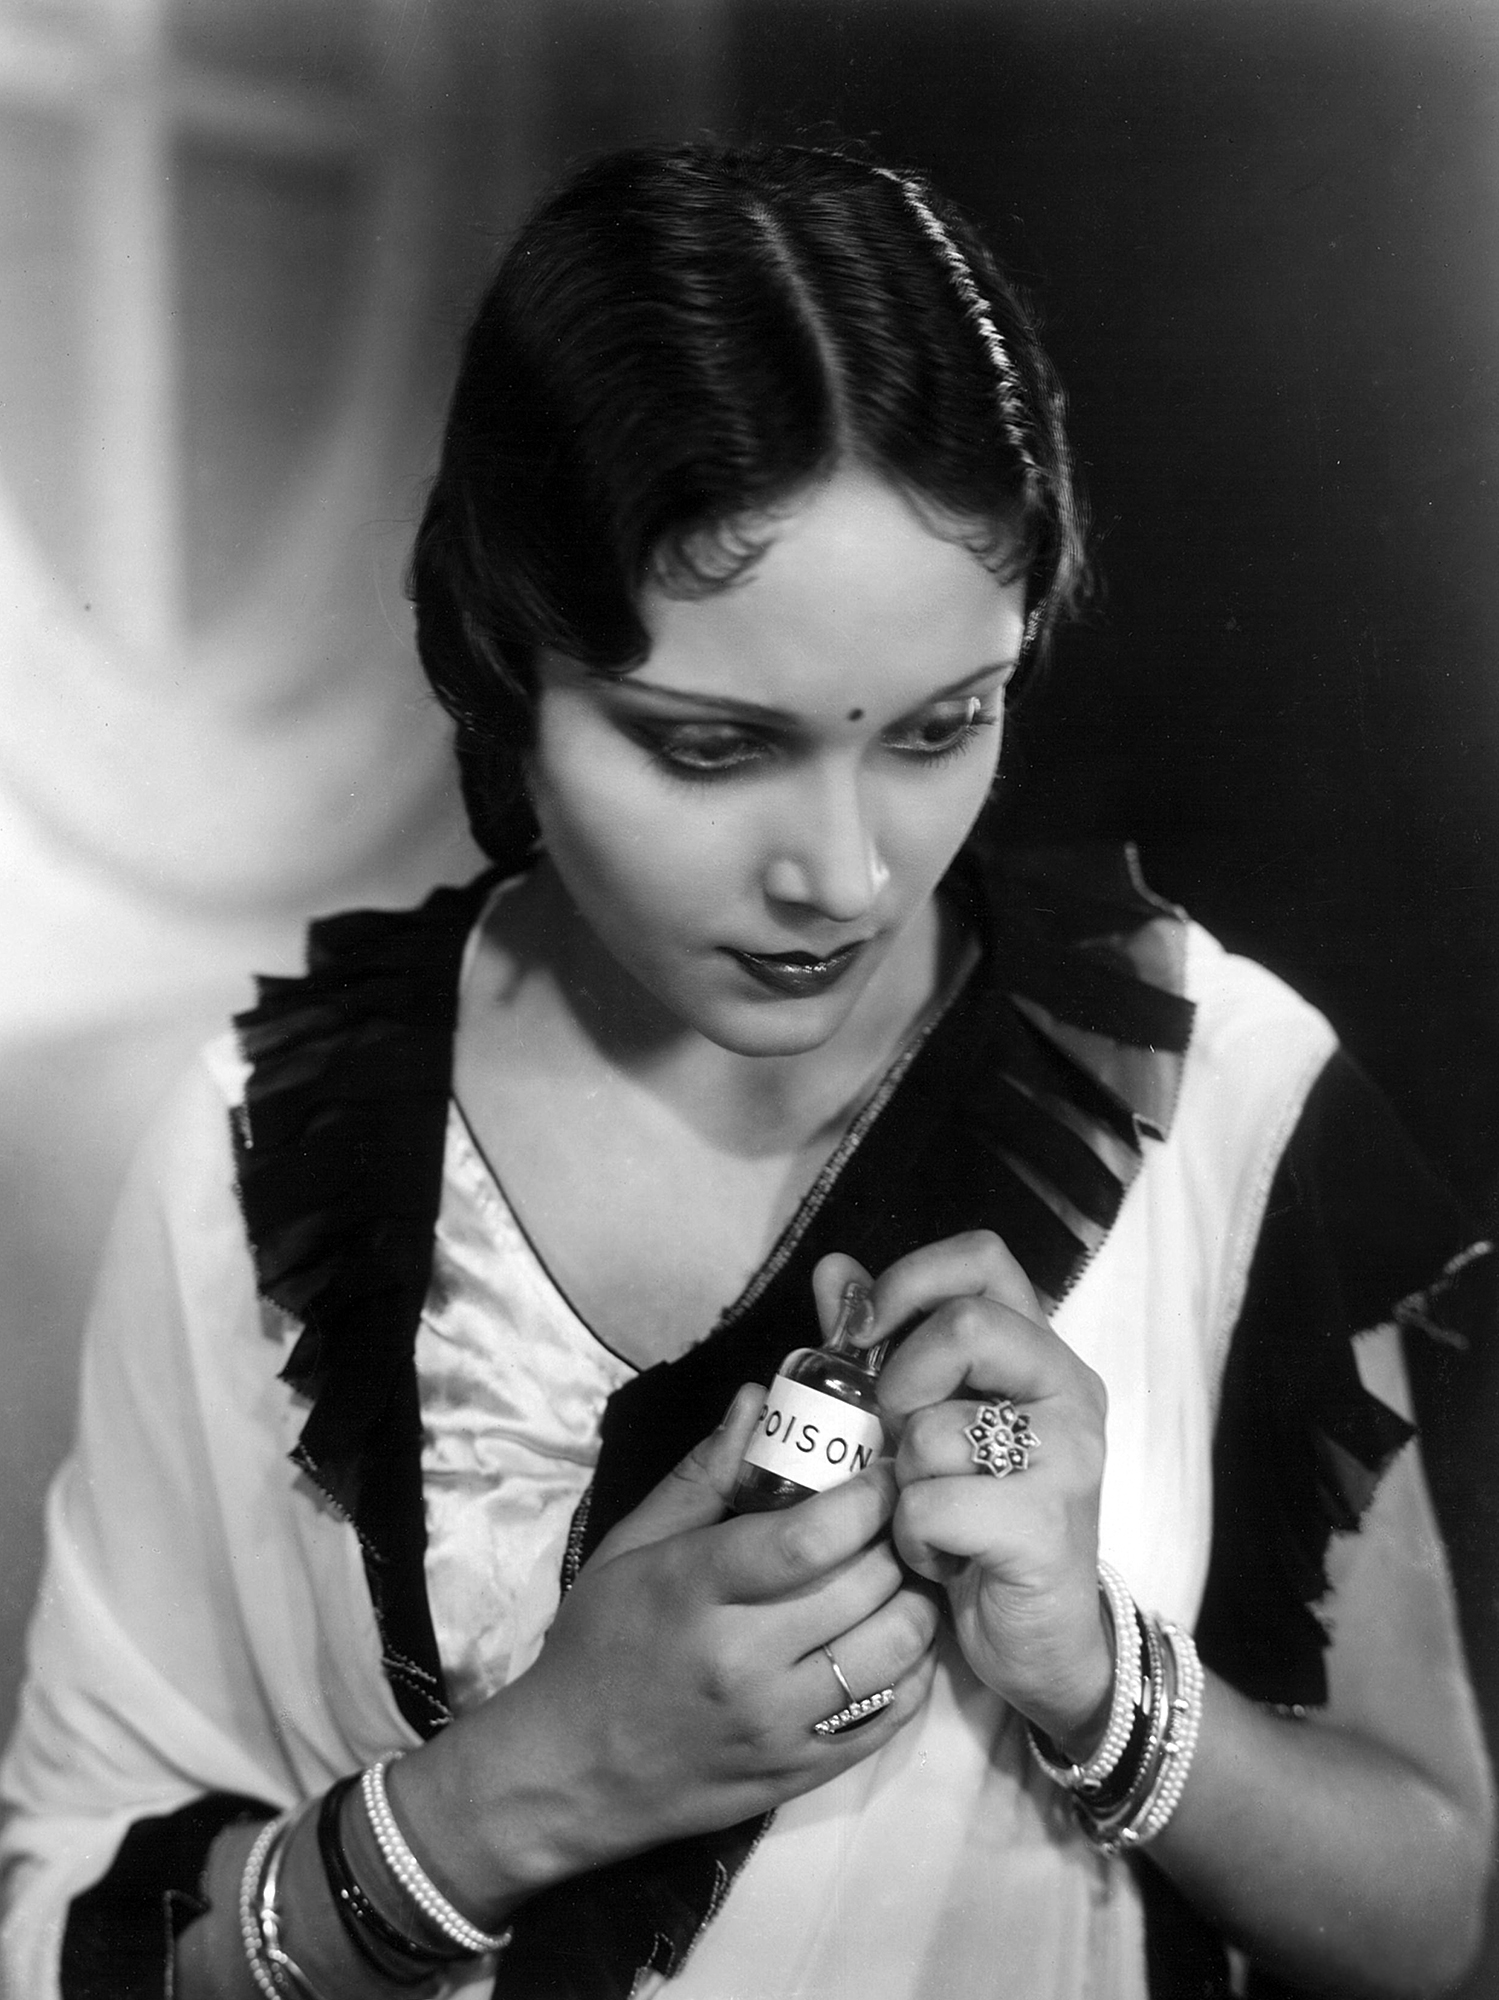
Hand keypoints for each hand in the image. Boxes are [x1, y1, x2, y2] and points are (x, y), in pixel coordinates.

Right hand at [392, 1384, 939, 1925]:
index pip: (808, 1540)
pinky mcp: (803, 1773)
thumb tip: (759, 1399)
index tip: (883, 1471)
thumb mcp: (631, 1546)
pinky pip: (893, 1715)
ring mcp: (779, 1726)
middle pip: (863, 1587)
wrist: (569, 1772)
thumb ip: (702, 1475)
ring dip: (914, 1601)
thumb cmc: (599, 1642)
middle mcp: (744, 1663)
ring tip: (902, 1574)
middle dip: (895, 1540)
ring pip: (893, 1650)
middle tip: (897, 1517)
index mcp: (696, 1592)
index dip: (865, 1498)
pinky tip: (895, 1637)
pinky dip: (913, 1668)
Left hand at [814, 1233, 1112, 1757]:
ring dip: (905, 1482)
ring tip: (931, 1514)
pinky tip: (944, 1557)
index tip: (865, 1334)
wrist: (1038, 1643)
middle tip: (898, 1436)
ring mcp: (1069, 1458)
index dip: (911, 1280)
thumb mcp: (927, 1421)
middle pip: (965, 1325)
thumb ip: (884, 1345)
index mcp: (1041, 1353)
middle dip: (902, 1383)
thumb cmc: (973, 1521)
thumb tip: (834, 1269)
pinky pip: (932, 1506)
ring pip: (934, 1429)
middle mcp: (1069, 1391)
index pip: (983, 1259)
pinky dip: (915, 1538)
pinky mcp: (1045, 1526)